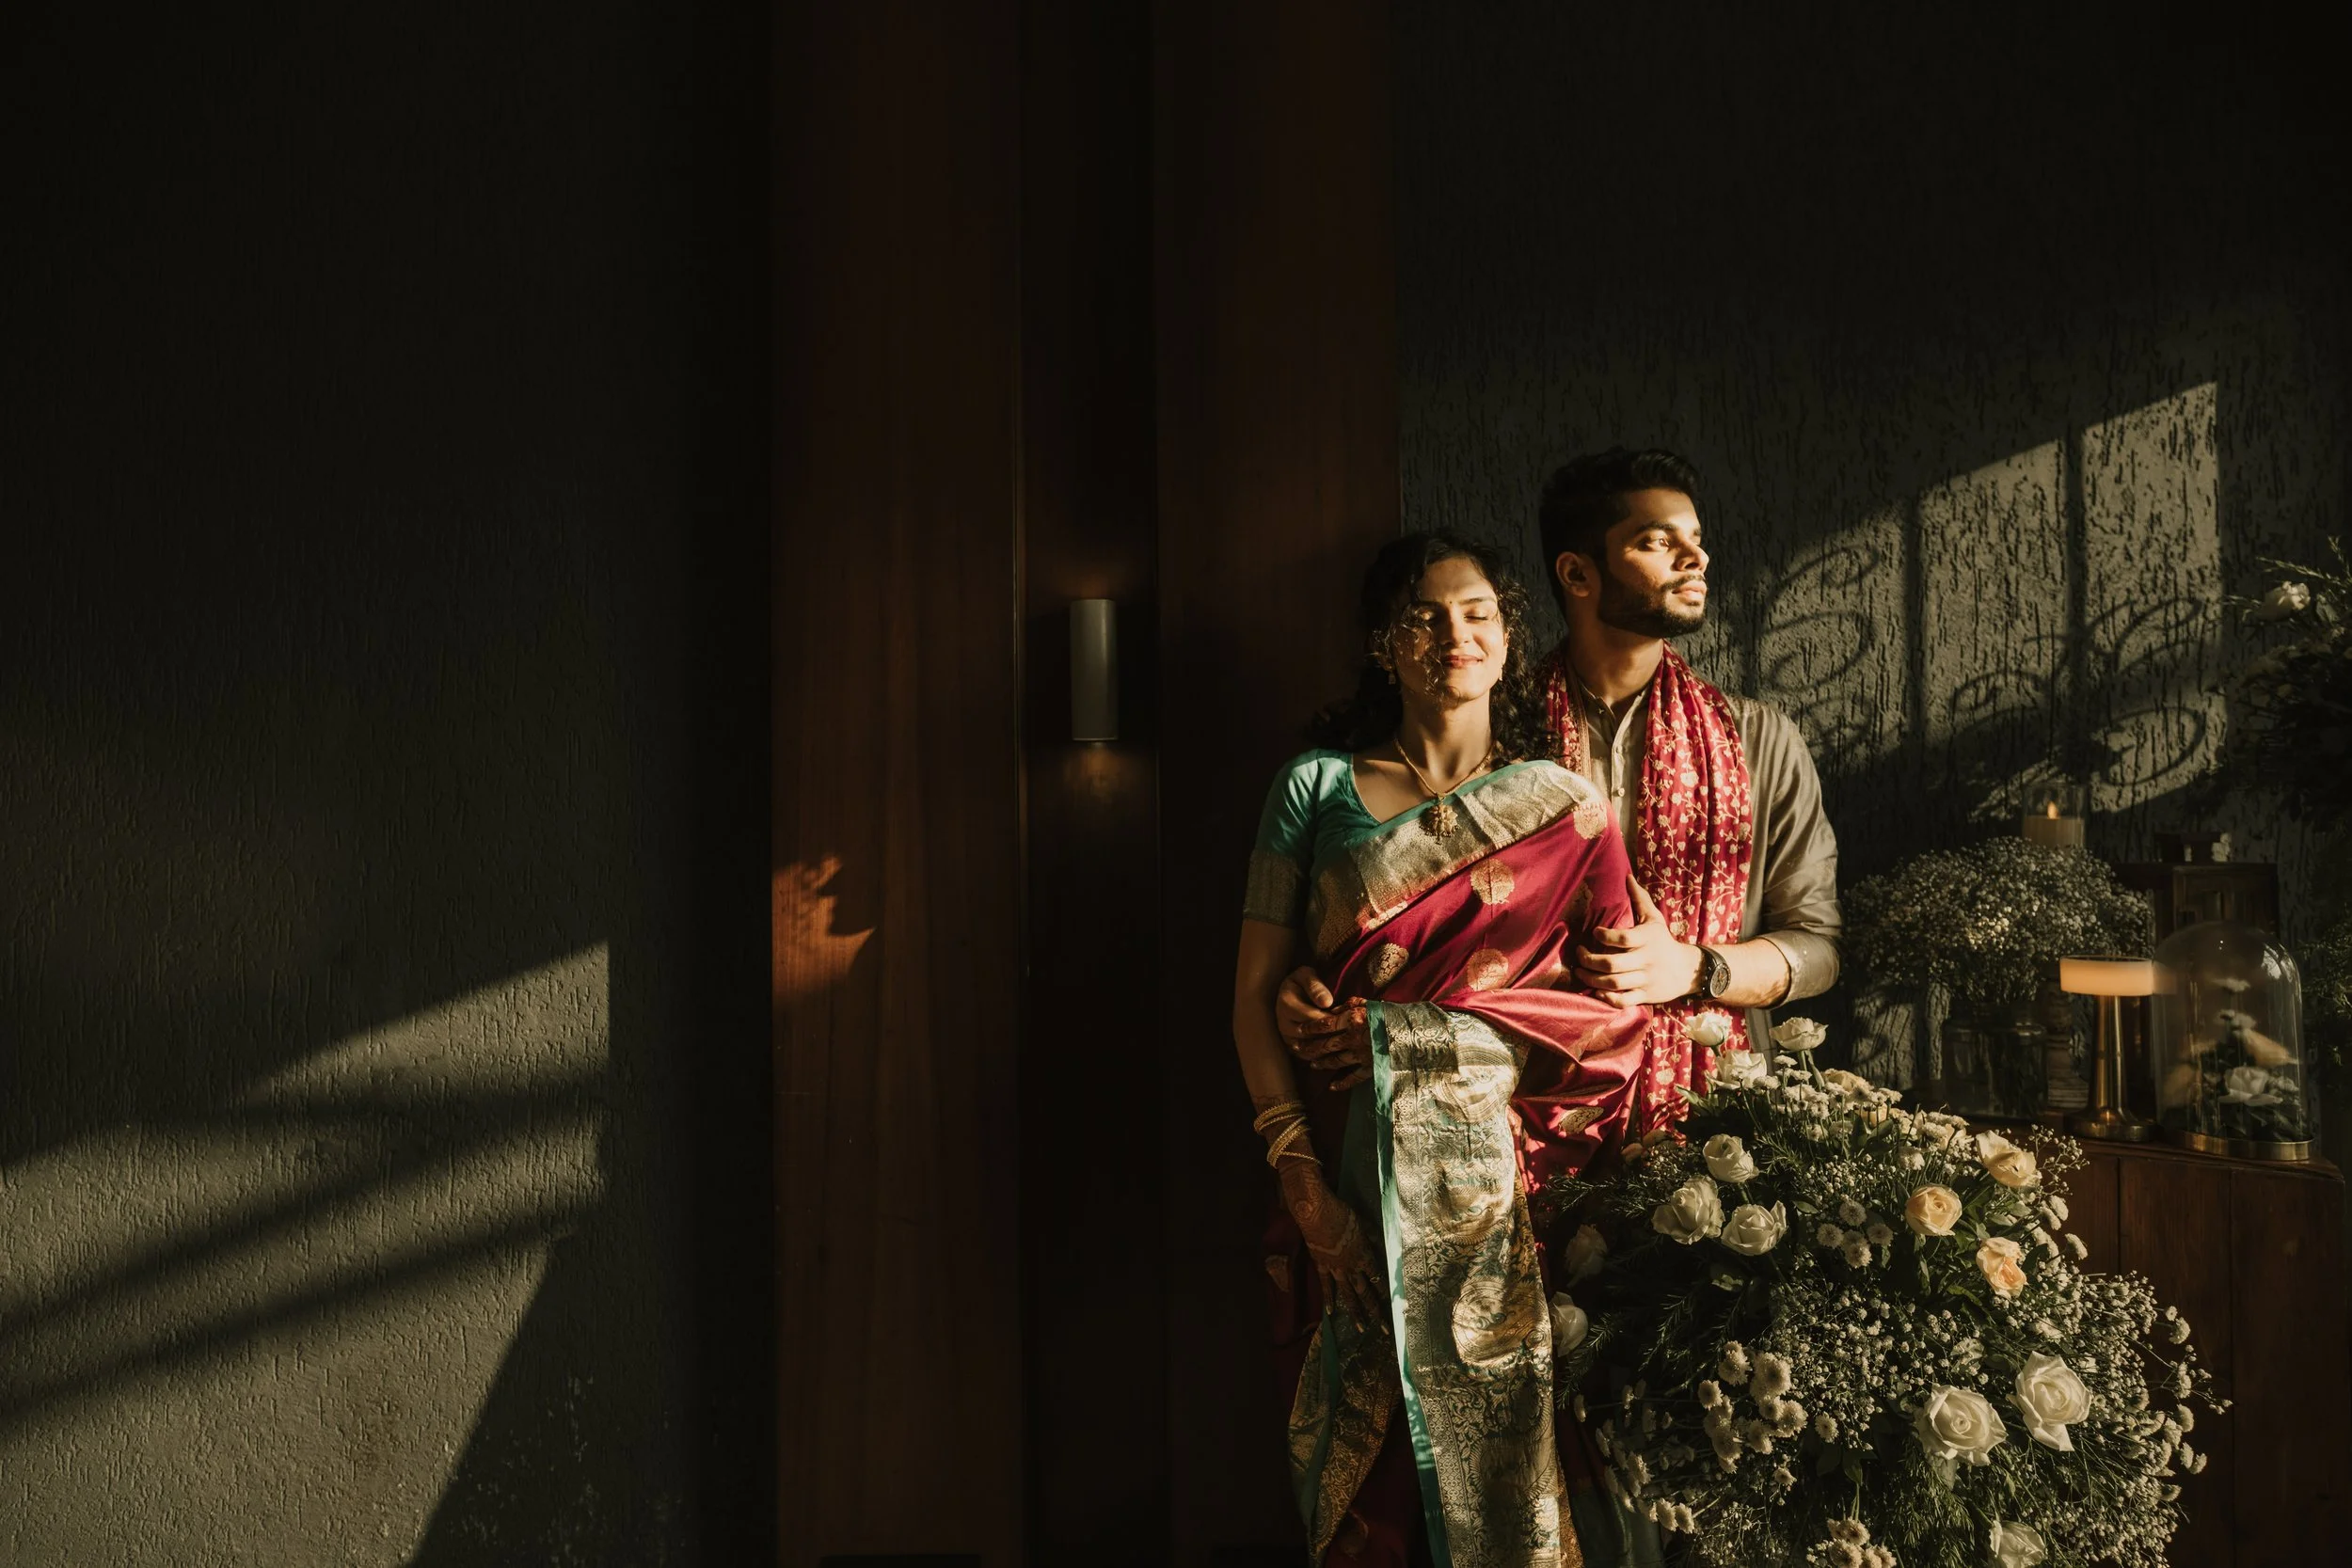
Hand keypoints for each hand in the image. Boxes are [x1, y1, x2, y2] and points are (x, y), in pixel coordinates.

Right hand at [1275, 966, 1372, 1088]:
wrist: (1289, 992)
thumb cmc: (1302, 981)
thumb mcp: (1307, 974)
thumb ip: (1316, 987)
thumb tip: (1327, 1003)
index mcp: (1286, 1004)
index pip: (1314, 1018)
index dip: (1335, 1021)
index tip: (1353, 1020)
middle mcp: (1283, 1024)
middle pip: (1313, 1037)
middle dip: (1336, 1037)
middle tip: (1357, 1036)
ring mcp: (1287, 1038)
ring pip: (1310, 1050)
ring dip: (1330, 1050)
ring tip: (1351, 1046)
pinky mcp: (1292, 1048)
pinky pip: (1308, 1057)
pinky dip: (1323, 1058)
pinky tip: (1339, 1053)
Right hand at [1279, 1159, 1384, 1325]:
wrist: (1318, 1214)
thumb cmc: (1343, 1215)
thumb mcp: (1365, 1224)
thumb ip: (1374, 1237)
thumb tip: (1383, 1246)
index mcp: (1364, 1255)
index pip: (1378, 1278)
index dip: (1386, 1292)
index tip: (1393, 1305)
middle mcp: (1352, 1267)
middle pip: (1365, 1292)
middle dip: (1375, 1310)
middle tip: (1383, 1328)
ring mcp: (1336, 1269)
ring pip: (1347, 1294)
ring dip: (1355, 1312)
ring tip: (1361, 1328)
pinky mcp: (1321, 1266)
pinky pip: (1326, 1286)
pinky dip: (1328, 1299)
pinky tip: (1331, 1313)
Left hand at [1573, 879, 1703, 1005]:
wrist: (1687, 970)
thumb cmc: (1664, 941)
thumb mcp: (1655, 918)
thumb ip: (1640, 899)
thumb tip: (1627, 876)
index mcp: (1647, 939)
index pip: (1623, 939)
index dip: (1604, 936)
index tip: (1594, 933)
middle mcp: (1646, 960)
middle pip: (1612, 964)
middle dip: (1589, 960)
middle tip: (1579, 954)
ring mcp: (1645, 980)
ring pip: (1614, 984)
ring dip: (1591, 979)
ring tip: (1580, 971)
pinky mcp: (1645, 996)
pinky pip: (1622, 1001)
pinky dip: (1606, 998)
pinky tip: (1596, 990)